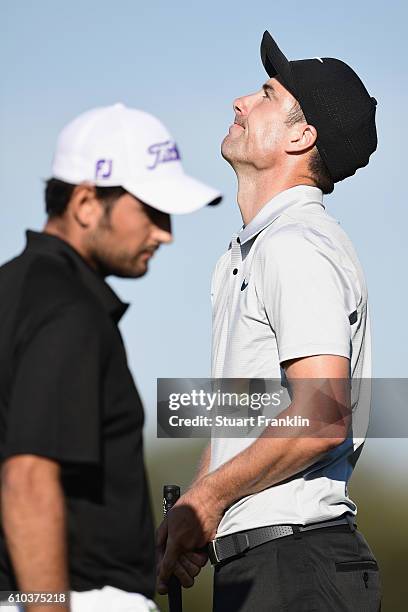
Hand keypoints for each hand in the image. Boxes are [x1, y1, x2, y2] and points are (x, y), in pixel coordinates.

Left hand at [156, 479, 222, 593]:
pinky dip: (198, 556)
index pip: (168, 565)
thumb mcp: (168, 519)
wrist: (208, 497)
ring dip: (190, 565)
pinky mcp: (210, 544)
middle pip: (186, 574)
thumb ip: (162, 537)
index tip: (163, 586)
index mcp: (177, 539)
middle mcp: (189, 544)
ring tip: (187, 553)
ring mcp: (201, 545)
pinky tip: (195, 544)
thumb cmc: (188, 505)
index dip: (164, 578)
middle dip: (181, 574)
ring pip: (196, 568)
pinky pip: (203, 558)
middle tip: (177, 566)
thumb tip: (160, 552)